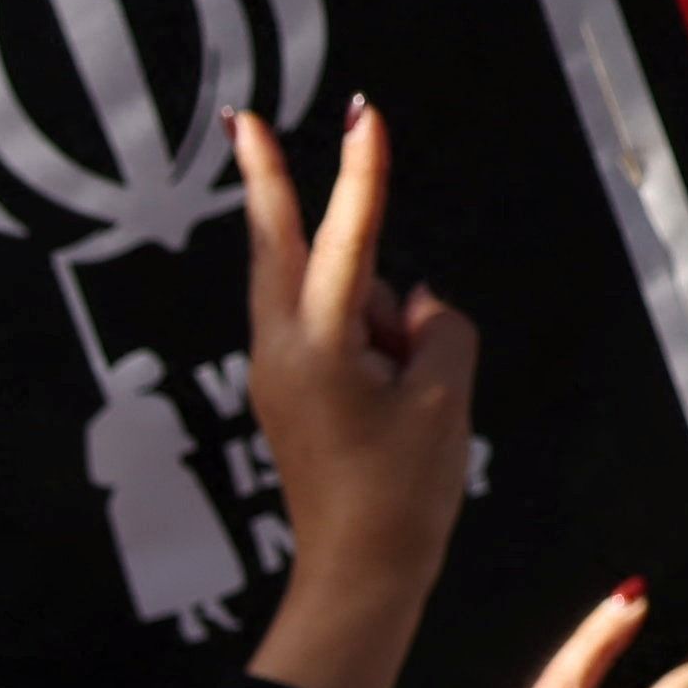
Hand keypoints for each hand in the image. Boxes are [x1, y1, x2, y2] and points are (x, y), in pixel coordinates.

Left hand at [233, 104, 477, 687]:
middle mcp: (281, 348)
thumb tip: (408, 305)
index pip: (345, 239)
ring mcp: (278, 369)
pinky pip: (336, 335)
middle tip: (241, 117)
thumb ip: (436, 328)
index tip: (363, 115)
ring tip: (405, 398)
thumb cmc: (401, 492)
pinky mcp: (290, 390)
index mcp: (316, 345)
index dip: (362, 174)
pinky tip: (394, 401)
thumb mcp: (445, 398)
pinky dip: (369, 339)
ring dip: (372, 313)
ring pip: (329, 297)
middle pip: (280, 244)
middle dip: (269, 179)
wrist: (359, 572)